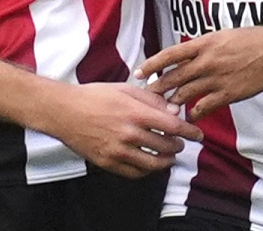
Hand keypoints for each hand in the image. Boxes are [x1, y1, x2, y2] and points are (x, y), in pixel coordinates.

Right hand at [41, 82, 203, 177]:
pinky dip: (147, 171)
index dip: (189, 132)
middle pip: (165, 146)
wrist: (65, 111)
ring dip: (166, 161)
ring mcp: (118, 151)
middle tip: (180, 144)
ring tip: (169, 156)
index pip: (173, 127)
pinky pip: (135, 173)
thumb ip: (152, 100)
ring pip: (153, 164)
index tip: (198, 135)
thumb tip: (174, 111)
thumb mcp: (125, 89)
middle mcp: (129, 134)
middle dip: (178, 146)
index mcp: (135, 113)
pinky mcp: (108, 162)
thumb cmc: (94, 96)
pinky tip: (149, 164)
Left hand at [134, 27, 262, 120]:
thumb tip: (186, 54)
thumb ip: (203, 46)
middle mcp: (206, 62)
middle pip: (173, 77)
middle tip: (145, 95)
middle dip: (157, 87)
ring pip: (185, 94)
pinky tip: (190, 119)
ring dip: (172, 103)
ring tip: (163, 108)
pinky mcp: (228, 94)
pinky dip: (194, 114)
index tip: (138, 72)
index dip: (151, 64)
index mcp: (204, 44)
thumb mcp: (222, 35)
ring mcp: (216, 79)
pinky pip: (204, 108)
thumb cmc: (251, 39)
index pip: (169, 55)